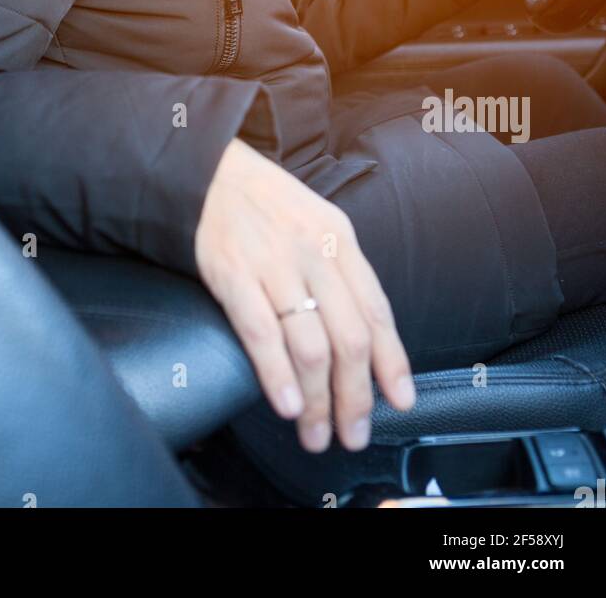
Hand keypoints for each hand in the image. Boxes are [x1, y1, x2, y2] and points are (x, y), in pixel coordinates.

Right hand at [194, 138, 415, 453]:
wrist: (206, 171)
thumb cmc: (263, 203)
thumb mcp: (317, 223)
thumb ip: (339, 272)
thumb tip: (362, 336)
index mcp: (340, 240)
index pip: (376, 311)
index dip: (392, 363)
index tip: (400, 401)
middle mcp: (314, 253)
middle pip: (349, 339)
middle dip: (355, 397)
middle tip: (352, 434)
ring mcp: (273, 265)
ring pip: (311, 346)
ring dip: (317, 402)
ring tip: (315, 433)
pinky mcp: (233, 275)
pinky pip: (262, 333)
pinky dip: (277, 376)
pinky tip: (286, 405)